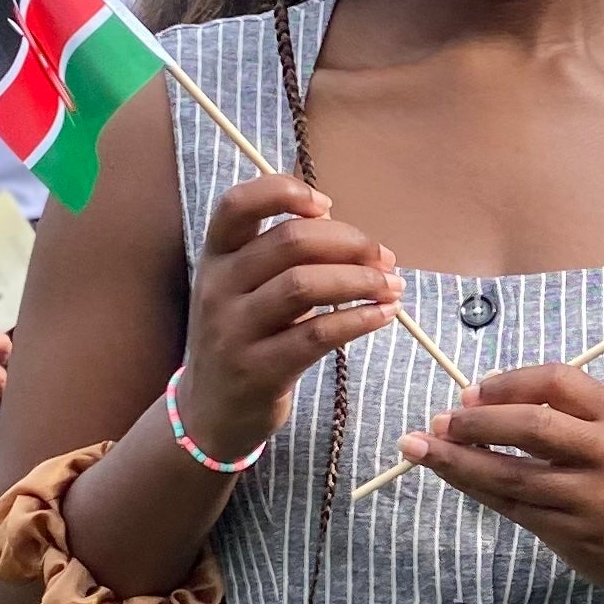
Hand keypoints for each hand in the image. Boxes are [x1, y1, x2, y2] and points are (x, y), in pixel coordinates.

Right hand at [178, 168, 400, 458]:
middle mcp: (218, 288)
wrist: (211, 411)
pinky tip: (383, 315)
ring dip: (360, 279)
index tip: (326, 205)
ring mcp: (233, 330)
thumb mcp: (242, 288)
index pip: (237, 204)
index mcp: (216, 257)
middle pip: (290, 242)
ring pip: (305, 285)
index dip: (284, 191)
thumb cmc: (244, 335)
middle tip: (383, 257)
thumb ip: (280, 255)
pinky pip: (317, 334)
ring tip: (392, 286)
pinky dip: (359, 319)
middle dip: (349, 242)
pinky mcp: (258, 370)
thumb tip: (344, 228)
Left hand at [396, 364, 603, 602]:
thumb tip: (478, 402)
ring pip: (512, 475)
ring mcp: (591, 498)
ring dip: (459, 460)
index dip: (507, 383)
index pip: (557, 382)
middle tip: (441, 420)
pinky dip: (476, 489)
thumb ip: (561, 415)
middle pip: (533, 426)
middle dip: (478, 422)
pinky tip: (452, 475)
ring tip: (421, 447)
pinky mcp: (572, 533)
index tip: (471, 392)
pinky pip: (512, 507)